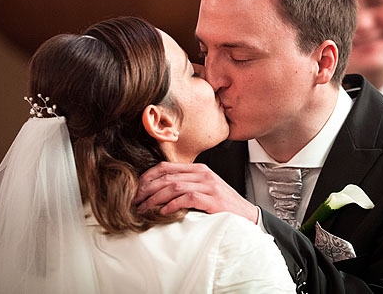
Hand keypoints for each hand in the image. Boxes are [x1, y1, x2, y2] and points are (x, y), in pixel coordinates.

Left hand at [134, 161, 258, 223]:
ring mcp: (209, 185)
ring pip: (174, 186)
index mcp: (198, 169)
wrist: (247, 215)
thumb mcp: (203, 189)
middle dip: (147, 189)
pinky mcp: (213, 199)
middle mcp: (203, 173)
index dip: (147, 177)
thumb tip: (156, 192)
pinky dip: (172, 205)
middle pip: (167, 176)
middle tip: (135, 202)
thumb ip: (185, 186)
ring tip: (145, 209)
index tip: (135, 190)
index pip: (166, 166)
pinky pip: (187, 198)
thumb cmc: (222, 205)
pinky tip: (163, 213)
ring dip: (155, 199)